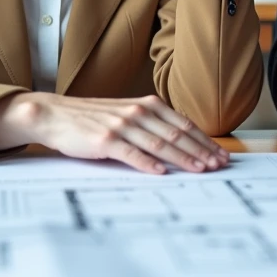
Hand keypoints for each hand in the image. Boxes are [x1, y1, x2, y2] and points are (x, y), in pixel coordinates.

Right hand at [0, 92, 229, 174]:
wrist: (56, 114)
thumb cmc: (95, 118)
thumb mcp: (128, 115)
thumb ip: (153, 125)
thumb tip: (182, 144)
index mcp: (147, 105)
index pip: (184, 124)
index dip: (204, 140)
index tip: (220, 154)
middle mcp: (138, 111)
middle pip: (177, 134)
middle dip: (201, 151)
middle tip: (219, 165)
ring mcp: (122, 124)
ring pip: (160, 144)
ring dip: (183, 158)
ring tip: (200, 170)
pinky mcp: (105, 139)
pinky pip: (131, 153)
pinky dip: (148, 163)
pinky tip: (162, 172)